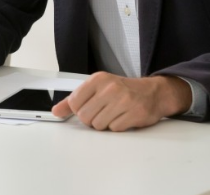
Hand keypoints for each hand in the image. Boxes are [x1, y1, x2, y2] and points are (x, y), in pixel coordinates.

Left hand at [51, 72, 192, 131]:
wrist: (153, 92)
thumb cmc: (122, 90)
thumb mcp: (97, 88)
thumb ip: (74, 99)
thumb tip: (56, 111)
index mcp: (98, 79)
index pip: (74, 102)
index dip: (78, 109)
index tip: (86, 107)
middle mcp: (110, 88)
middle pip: (85, 116)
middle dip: (91, 119)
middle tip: (102, 112)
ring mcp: (123, 101)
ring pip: (98, 125)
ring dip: (104, 124)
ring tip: (113, 114)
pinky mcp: (134, 114)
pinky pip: (114, 129)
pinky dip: (117, 127)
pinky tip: (123, 117)